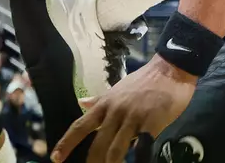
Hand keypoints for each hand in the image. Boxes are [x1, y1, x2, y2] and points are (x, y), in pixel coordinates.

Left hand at [51, 57, 195, 162]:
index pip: (80, 126)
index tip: (55, 157)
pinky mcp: (151, 123)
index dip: (66, 143)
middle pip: (97, 143)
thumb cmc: (143, 82)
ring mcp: (132, 118)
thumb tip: (80, 103)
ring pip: (116, 149)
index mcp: (104, 104)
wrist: (168, 71)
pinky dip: (138, 160)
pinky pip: (142, 148)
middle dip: (91, 162)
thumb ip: (99, 100)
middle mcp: (114, 112)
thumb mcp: (116, 89)